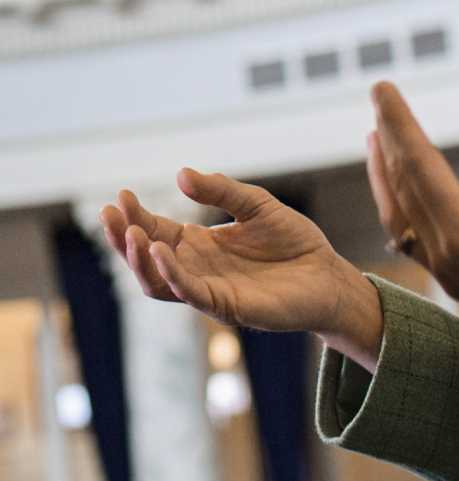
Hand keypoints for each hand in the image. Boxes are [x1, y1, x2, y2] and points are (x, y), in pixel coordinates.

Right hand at [99, 170, 378, 359]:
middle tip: (110, 213)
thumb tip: (182, 174)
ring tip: (131, 233)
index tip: (122, 195)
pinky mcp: (226, 306)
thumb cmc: (293, 242)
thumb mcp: (257, 205)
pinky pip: (190, 293)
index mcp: (201, 246)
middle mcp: (198, 269)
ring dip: (141, 260)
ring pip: (159, 282)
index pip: (157, 231)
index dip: (137, 216)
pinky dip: (172, 274)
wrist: (327, 275)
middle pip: (148, 258)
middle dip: (124, 238)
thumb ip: (222, 191)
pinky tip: (162, 251)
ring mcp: (209, 290)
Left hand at [368, 62, 458, 351]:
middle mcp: (448, 261)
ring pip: (404, 218)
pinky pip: (418, 241)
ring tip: (379, 137)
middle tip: (379, 98)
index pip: (416, 165)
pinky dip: (408, 206)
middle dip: (389, 141)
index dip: (399, 120)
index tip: (382, 86)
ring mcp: (453, 278)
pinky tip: (413, 185)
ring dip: (389, 177)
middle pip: (403, 190)